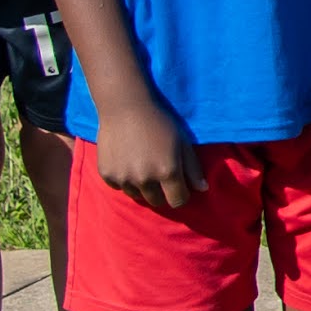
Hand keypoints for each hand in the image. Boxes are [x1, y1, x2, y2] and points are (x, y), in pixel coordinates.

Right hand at [96, 96, 200, 211]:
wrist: (124, 108)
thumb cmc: (159, 123)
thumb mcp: (182, 143)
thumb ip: (193, 168)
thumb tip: (202, 189)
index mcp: (167, 172)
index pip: (178, 201)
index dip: (181, 194)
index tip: (179, 185)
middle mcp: (145, 179)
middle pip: (157, 201)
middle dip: (162, 192)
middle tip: (159, 173)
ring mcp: (124, 178)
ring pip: (137, 195)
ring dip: (142, 186)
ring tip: (143, 165)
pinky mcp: (107, 175)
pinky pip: (120, 187)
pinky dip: (125, 179)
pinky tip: (127, 161)